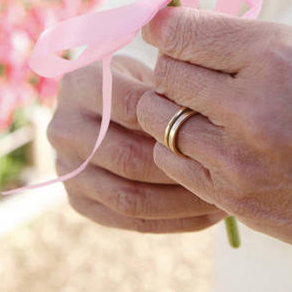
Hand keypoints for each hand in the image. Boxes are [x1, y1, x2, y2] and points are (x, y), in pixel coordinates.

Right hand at [47, 54, 224, 233]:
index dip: (175, 121)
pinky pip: (129, 221)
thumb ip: (171, 87)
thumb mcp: (151, 69)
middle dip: (182, 168)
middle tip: (228, 172)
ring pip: (129, 197)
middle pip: (128, 157)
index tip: (219, 129)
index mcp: (79, 84)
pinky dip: (174, 222)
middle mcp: (62, 127)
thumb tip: (209, 117)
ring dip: (182, 203)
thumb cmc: (142, 82)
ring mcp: (66, 168)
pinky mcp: (78, 200)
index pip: (130, 107)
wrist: (106, 106)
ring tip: (224, 198)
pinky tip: (209, 215)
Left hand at [137, 8, 291, 291]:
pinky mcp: (229, 198)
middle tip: (190, 69)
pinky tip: (207, 142)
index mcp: (277, 57)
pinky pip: (170, 159)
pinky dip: (177, 146)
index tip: (160, 27)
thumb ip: (246, 43)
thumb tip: (181, 29)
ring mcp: (236, 158)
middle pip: (166, 71)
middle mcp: (250, 106)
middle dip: (172, 65)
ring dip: (169, 107)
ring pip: (158, 117)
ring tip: (198, 107)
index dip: (163, 26)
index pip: (183, 32)